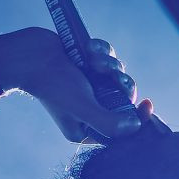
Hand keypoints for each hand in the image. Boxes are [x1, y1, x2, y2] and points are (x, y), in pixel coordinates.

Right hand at [0, 27, 147, 142]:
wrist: (30, 54)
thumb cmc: (53, 85)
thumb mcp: (83, 108)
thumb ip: (109, 123)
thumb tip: (135, 126)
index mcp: (86, 128)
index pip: (121, 130)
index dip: (138, 119)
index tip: (148, 105)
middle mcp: (90, 109)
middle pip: (123, 100)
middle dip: (120, 83)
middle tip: (111, 75)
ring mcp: (90, 86)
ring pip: (118, 74)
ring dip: (110, 64)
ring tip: (92, 60)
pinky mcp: (88, 65)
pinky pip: (108, 57)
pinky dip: (102, 50)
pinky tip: (89, 48)